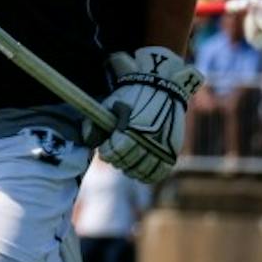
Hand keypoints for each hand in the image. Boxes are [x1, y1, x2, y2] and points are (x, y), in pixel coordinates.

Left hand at [85, 46, 202, 182]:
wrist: (161, 86)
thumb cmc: (131, 96)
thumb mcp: (109, 104)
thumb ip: (94, 124)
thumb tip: (89, 143)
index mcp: (130, 129)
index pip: (113, 153)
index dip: (106, 152)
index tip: (106, 147)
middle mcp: (147, 139)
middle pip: (126, 163)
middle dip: (117, 160)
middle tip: (116, 153)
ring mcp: (162, 146)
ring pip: (142, 170)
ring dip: (131, 169)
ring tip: (127, 162)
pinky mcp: (172, 149)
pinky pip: (160, 171)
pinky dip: (149, 174)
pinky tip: (141, 171)